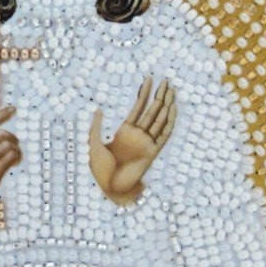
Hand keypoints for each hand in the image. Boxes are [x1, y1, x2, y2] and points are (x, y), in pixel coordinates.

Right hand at [0, 105, 21, 217]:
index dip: (2, 114)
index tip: (14, 109)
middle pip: (3, 133)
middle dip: (13, 139)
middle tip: (15, 147)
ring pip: (9, 144)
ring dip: (16, 150)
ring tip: (15, 159)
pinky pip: (13, 154)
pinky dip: (18, 157)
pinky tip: (15, 163)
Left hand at [88, 77, 176, 204]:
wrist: (108, 187)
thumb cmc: (100, 169)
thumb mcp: (93, 144)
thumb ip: (97, 126)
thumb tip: (98, 109)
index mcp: (125, 131)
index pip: (137, 107)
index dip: (143, 93)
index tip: (149, 79)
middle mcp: (138, 135)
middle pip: (152, 111)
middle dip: (159, 95)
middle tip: (167, 80)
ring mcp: (146, 142)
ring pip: (159, 119)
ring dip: (166, 104)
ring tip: (171, 89)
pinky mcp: (152, 152)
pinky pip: (164, 135)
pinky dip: (170, 122)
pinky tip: (172, 109)